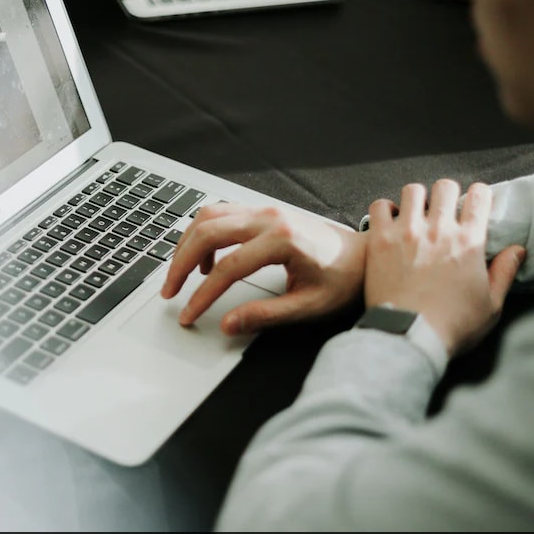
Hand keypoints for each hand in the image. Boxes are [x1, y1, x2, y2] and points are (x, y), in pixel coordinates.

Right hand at [160, 204, 365, 334]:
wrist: (363, 256)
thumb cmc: (342, 279)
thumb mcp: (308, 305)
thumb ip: (266, 316)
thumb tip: (229, 325)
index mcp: (283, 240)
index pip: (227, 268)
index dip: (203, 295)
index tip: (189, 314)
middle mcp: (270, 217)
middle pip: (208, 233)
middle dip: (180, 264)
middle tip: (170, 292)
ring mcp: (265, 209)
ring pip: (208, 216)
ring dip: (187, 244)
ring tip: (181, 276)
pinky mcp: (263, 210)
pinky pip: (221, 213)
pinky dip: (203, 233)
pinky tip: (206, 260)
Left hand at [363, 181, 525, 355]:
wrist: (409, 336)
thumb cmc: (452, 326)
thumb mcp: (491, 305)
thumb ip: (505, 272)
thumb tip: (518, 250)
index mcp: (469, 241)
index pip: (479, 196)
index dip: (479, 194)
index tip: (476, 202)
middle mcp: (438, 229)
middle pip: (445, 186)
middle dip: (447, 193)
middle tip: (444, 208)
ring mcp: (407, 232)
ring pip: (413, 190)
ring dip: (417, 198)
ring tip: (416, 212)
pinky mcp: (380, 240)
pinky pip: (380, 206)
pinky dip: (386, 209)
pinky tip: (390, 221)